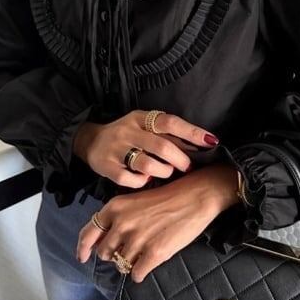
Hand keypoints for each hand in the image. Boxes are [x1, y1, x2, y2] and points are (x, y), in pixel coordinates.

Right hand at [72, 110, 219, 188]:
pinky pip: (130, 179)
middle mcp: (128, 131)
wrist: (89, 140)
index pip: (170, 122)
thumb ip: (167, 134)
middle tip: (187, 166)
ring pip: (147, 164)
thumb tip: (201, 144)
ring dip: (163, 171)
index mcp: (141, 118)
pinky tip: (146, 179)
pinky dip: (142, 182)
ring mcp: (116, 149)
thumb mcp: (144, 126)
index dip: (192, 132)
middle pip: (161, 145)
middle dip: (180, 159)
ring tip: (166, 172)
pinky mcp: (106, 166)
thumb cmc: (128, 135)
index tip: (210, 141)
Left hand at [76, 162, 240, 281]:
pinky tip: (149, 262)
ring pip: (121, 264)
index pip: (88, 233)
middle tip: (129, 249)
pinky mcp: (154, 253)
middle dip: (114, 254)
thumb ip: (117, 219)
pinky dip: (141, 272)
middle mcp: (121, 224)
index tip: (82, 258)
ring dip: (130, 263)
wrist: (195, 196)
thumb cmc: (167, 198)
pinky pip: (136, 274)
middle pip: (104, 253)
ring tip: (144, 252)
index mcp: (114, 208)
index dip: (83, 248)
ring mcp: (137, 239)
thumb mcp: (135, 201)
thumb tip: (105, 243)